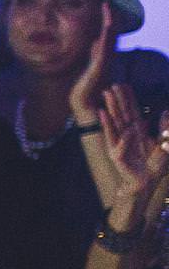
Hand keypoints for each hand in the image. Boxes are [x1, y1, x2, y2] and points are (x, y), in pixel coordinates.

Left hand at [69, 1, 113, 123]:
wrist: (86, 102)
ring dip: (108, 23)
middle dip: (109, 17)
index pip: (108, 33)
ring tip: (107, 9)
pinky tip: (105, 27)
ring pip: (109, 38)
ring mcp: (104, 61)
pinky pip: (104, 48)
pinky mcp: (100, 66)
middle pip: (111, 33)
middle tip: (106, 3)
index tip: (104, 5)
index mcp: (104, 54)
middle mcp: (107, 56)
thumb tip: (95, 40)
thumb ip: (95, 52)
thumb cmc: (88, 85)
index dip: (107, 19)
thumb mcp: (91, 63)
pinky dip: (105, 37)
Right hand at [100, 84, 168, 198]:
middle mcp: (126, 135)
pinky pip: (118, 143)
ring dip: (110, 109)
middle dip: (116, 100)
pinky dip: (113, 129)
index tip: (122, 85)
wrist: (145, 183)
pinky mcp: (117, 156)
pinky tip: (107, 117)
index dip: (127, 98)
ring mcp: (119, 144)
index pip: (131, 111)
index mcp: (136, 131)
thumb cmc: (153, 166)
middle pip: (121, 114)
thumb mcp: (164, 144)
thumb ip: (165, 129)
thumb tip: (166, 111)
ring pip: (114, 124)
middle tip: (111, 85)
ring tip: (105, 96)